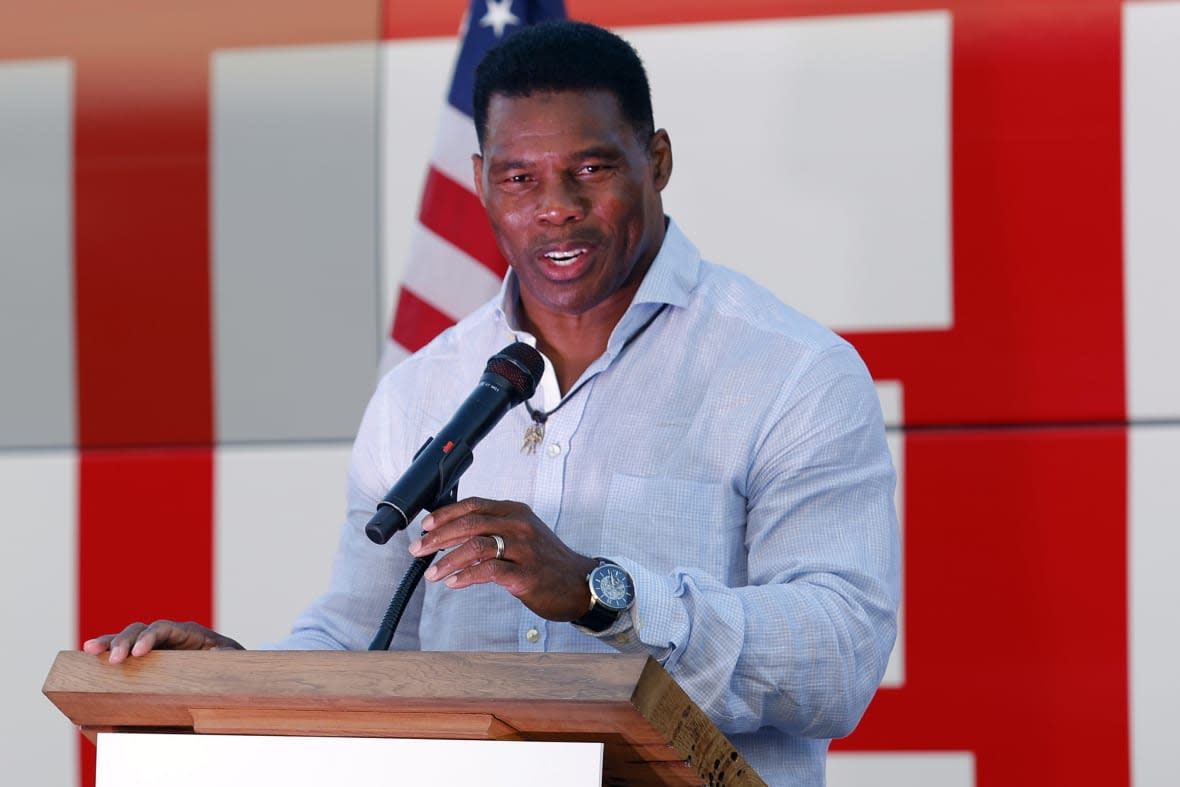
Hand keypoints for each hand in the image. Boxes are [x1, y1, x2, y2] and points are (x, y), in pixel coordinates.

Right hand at [82, 620, 243, 663]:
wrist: (228, 665)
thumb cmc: (230, 661)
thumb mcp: (232, 659)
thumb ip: (225, 657)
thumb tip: (218, 655)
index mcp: (189, 632)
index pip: (165, 628)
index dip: (150, 637)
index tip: (139, 653)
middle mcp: (169, 635)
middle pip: (142, 629)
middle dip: (126, 642)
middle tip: (113, 661)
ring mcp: (157, 645)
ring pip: (129, 637)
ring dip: (110, 643)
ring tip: (89, 650)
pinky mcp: (148, 657)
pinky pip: (125, 651)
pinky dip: (108, 651)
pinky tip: (89, 655)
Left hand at [408, 497, 598, 621]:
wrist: (580, 584)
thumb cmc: (547, 561)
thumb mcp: (523, 533)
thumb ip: (494, 528)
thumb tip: (453, 532)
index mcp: (516, 512)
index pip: (474, 505)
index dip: (445, 514)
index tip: (425, 526)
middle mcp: (519, 526)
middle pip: (470, 524)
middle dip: (439, 537)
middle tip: (419, 549)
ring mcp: (524, 550)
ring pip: (476, 547)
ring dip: (447, 560)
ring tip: (432, 572)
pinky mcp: (525, 575)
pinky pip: (488, 571)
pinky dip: (466, 576)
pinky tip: (454, 582)